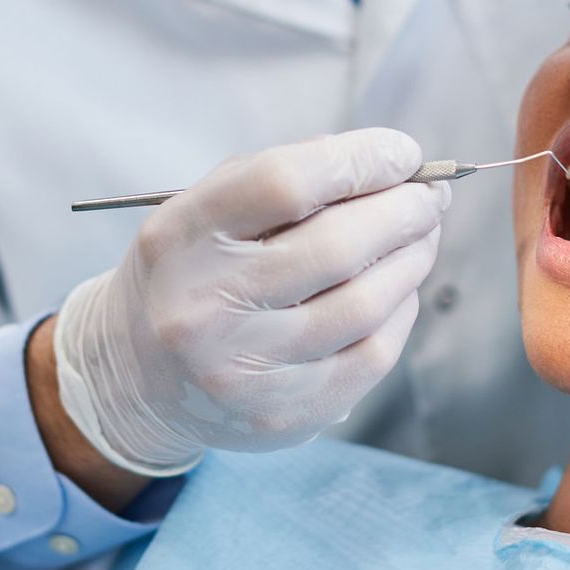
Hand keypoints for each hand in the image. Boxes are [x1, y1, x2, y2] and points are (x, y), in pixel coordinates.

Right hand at [53, 129, 448, 473]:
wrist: (138, 377)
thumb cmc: (192, 272)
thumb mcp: (206, 208)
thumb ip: (285, 174)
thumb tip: (387, 161)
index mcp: (182, 237)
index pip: (286, 182)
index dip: (361, 159)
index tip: (401, 152)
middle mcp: (206, 307)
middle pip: (337, 246)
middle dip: (403, 211)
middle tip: (430, 195)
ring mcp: (245, 370)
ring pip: (366, 304)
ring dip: (413, 259)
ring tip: (422, 235)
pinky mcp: (284, 417)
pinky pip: (372, 355)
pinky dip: (400, 312)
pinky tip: (398, 289)